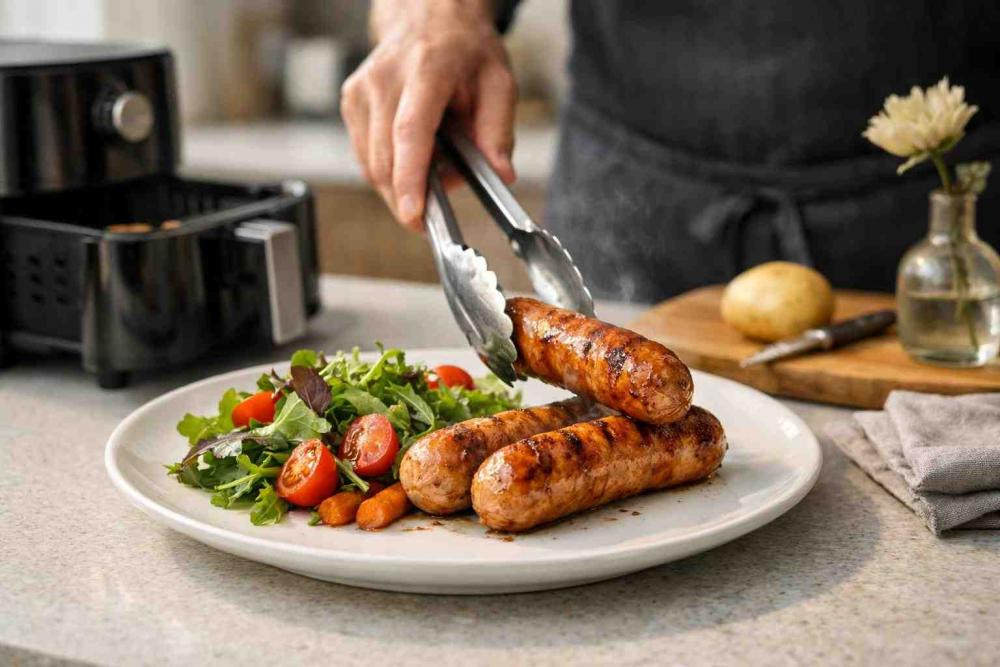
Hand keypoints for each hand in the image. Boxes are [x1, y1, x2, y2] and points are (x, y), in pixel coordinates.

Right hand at [341, 0, 517, 229]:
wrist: (428, 16)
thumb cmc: (465, 51)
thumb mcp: (499, 83)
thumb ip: (499, 132)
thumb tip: (501, 174)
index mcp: (426, 70)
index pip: (410, 132)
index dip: (410, 178)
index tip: (415, 214)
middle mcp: (385, 79)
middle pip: (386, 158)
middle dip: (410, 197)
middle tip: (440, 207)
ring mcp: (361, 90)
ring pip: (371, 164)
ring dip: (401, 185)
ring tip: (433, 168)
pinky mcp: (350, 102)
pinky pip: (366, 156)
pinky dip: (389, 169)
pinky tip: (413, 156)